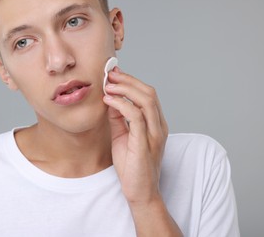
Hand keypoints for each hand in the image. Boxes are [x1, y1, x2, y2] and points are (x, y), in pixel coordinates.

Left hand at [103, 66, 167, 205]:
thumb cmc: (132, 166)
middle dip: (128, 80)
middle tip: (110, 74)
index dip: (131, 81)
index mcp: (156, 124)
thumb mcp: (122, 136)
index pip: (147, 95)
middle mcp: (159, 127)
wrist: (140, 193)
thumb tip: (110, 100)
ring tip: (109, 84)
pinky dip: (121, 104)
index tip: (114, 74)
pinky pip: (136, 116)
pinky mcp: (145, 143)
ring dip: (126, 88)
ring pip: (146, 100)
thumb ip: (118, 118)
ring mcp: (154, 135)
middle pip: (149, 93)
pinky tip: (109, 101)